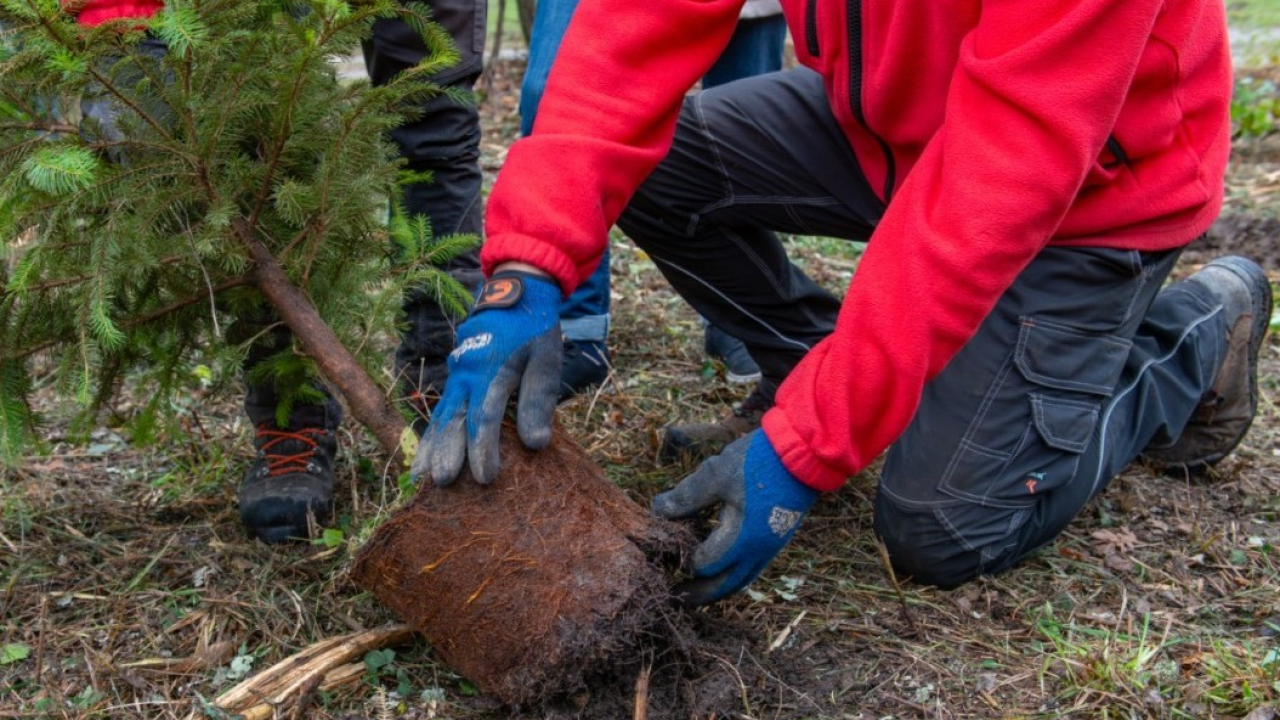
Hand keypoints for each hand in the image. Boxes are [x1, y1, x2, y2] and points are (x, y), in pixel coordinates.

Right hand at [412, 271, 560, 484]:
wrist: (517, 290)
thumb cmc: (535, 329)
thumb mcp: (545, 361)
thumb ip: (538, 401)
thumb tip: (535, 445)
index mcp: (491, 370)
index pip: (483, 418)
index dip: (483, 449)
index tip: (486, 478)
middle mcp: (467, 372)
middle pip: (452, 418)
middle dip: (446, 452)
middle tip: (440, 482)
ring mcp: (457, 371)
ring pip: (440, 413)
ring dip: (431, 445)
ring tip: (421, 475)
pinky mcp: (455, 371)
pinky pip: (441, 405)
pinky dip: (433, 430)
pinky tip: (427, 450)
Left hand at [652, 429, 817, 604]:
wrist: (802, 453)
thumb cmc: (758, 461)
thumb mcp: (715, 475)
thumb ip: (685, 497)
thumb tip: (657, 511)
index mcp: (741, 539)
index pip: (704, 564)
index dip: (682, 561)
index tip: (664, 551)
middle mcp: (758, 552)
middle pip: (725, 586)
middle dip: (699, 593)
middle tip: (675, 596)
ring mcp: (770, 548)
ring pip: (740, 581)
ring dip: (716, 588)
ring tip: (694, 589)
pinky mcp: (775, 539)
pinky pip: (750, 569)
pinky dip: (731, 574)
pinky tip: (719, 566)